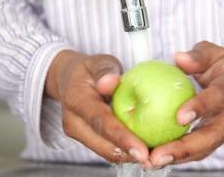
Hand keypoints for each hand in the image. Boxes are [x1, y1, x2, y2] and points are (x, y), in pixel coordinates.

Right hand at [45, 51, 150, 166]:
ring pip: (106, 151)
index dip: (122, 138)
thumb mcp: (98, 62)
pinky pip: (107, 147)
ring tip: (153, 158)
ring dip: (129, 157)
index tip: (142, 151)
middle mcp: (74, 123)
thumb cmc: (89, 69)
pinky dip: (125, 151)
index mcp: (77, 101)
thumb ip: (105, 70)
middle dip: (129, 156)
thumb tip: (111, 81)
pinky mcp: (87, 138)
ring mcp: (79, 133)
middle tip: (154, 160)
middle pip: (103, 145)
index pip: (101, 123)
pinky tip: (145, 151)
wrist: (69, 80)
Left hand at [149, 40, 223, 167]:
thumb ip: (198, 55)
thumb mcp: (213, 52)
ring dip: (180, 157)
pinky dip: (181, 155)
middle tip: (158, 156)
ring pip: (208, 147)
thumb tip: (179, 58)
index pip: (221, 96)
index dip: (202, 107)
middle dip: (186, 148)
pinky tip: (160, 157)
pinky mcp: (219, 136)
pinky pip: (202, 148)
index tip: (180, 117)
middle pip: (215, 134)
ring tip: (154, 161)